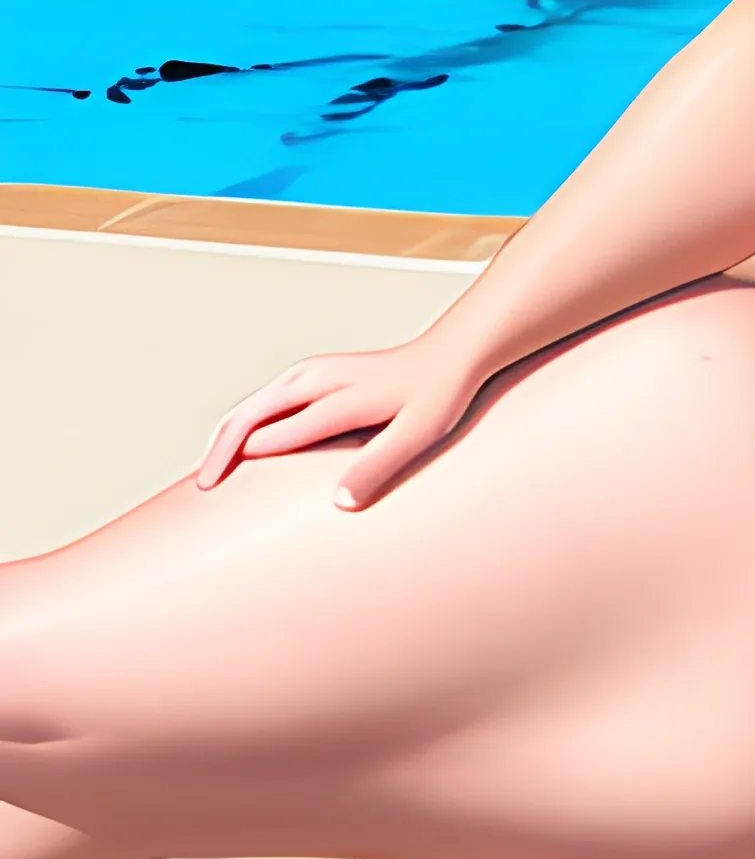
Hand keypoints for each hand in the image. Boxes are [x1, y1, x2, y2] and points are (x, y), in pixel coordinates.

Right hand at [195, 337, 486, 510]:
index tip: (213, 493)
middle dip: (220, 450)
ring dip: (227, 437)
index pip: (278, 429)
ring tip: (212, 475)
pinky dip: (243, 425)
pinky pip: (265, 401)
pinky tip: (240, 449)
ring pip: (252, 405)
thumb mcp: (418, 435)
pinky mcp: (313, 374)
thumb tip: (338, 503)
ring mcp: (312, 372)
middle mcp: (318, 377)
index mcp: (341, 395)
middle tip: (202, 490)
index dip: (245, 457)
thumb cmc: (437, 396)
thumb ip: (378, 467)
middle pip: (251, 413)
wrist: (448, 355)